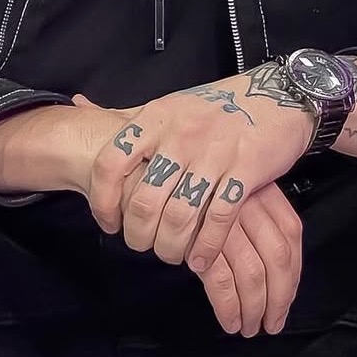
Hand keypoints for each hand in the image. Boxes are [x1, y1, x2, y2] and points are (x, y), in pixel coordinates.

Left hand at [71, 95, 303, 336]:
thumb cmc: (214, 108)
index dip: (103, 200)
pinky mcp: (246, 170)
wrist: (276, 96)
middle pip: (145, 199)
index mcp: (156, 117)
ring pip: (180, 215)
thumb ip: (128, 117)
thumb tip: (79, 105)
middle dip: (139, 235)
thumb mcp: (168, 106)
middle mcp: (181, 135)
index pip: (112, 162)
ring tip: (170, 255)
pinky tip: (199, 259)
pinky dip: (206, 247)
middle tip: (141, 245)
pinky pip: (219, 219)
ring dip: (171, 247)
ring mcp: (214, 152)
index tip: (109, 221)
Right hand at [192, 180, 303, 336]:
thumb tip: (274, 267)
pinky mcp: (197, 241)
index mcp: (258, 190)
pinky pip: (221, 281)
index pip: (291, 231)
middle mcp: (245, 204)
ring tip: (250, 326)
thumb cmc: (190, 192)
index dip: (293, 269)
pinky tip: (230, 320)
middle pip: (277, 257)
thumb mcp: (229, 190)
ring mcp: (222, 223)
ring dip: (255, 308)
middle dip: (279, 297)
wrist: (151, 182)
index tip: (288, 293)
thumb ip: (253, 215)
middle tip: (273, 320)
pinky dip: (229, 307)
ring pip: (252, 274)